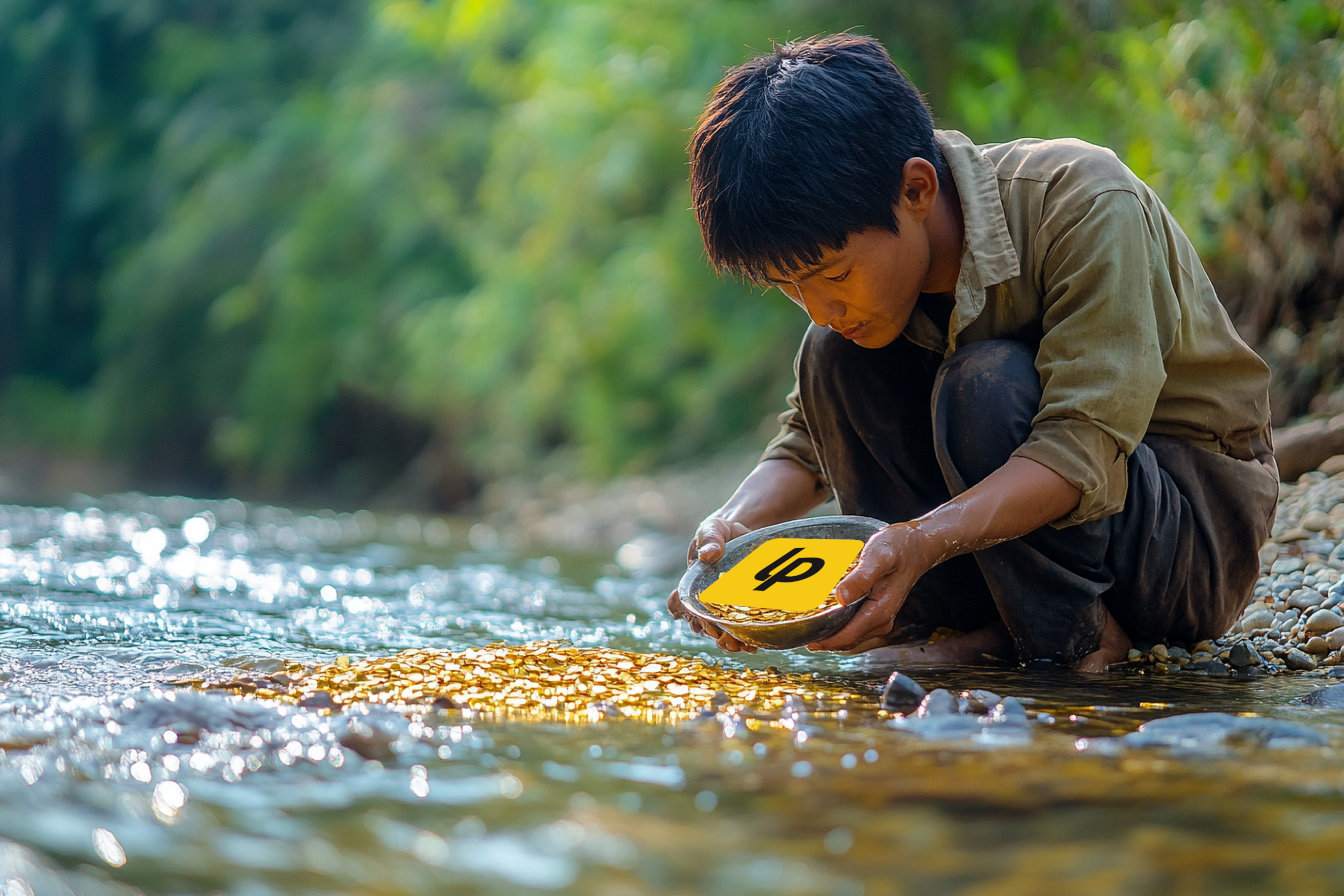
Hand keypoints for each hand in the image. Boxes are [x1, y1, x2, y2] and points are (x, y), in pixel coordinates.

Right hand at [666, 516, 757, 652]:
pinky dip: (745, 640)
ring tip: (741, 643)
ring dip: (728, 642)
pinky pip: (739, 633)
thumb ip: (710, 538)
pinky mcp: (742, 613)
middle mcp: (703, 602)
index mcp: (690, 584)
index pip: (678, 605)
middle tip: (723, 634)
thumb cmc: (724, 534)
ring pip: (719, 635)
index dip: (686, 613)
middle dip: (712, 632)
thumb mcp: (715, 529)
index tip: (698, 615)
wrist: (747, 539)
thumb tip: (709, 555)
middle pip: (701, 626)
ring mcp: (722, 611)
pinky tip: (753, 643)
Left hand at [806, 522, 938, 651]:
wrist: (917, 545)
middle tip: (796, 631)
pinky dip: (837, 626)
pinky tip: (822, 616)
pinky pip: (853, 626)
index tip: (804, 638)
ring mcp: (879, 618)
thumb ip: (861, 577)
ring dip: (828, 634)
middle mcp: (881, 620)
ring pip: (849, 636)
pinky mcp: (876, 612)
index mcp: (880, 611)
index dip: (825, 641)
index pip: (847, 637)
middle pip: (846, 640)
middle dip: (822, 639)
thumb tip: (841, 598)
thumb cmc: (899, 547)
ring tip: (804, 625)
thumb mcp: (879, 556)